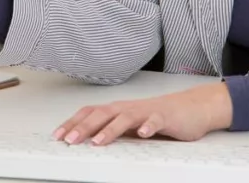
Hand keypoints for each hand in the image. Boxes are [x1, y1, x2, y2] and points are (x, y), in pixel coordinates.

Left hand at [53, 83, 233, 145]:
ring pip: (125, 117)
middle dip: (83, 127)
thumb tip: (85, 140)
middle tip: (69, 140)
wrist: (191, 107)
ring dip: (110, 129)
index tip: (57, 136)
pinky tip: (142, 134)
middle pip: (101, 114)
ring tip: (97, 141)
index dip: (72, 123)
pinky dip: (148, 126)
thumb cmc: (158, 116)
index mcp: (117, 110)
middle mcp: (128, 108)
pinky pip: (156, 120)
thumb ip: (111, 129)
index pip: (89, 113)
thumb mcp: (130, 124)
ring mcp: (146, 111)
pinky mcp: (165, 117)